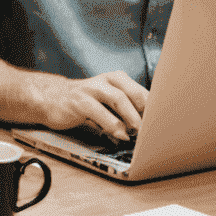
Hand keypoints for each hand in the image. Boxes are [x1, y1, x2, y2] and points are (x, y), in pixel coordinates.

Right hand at [30, 69, 147, 141]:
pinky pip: (98, 112)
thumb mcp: (108, 103)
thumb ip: (127, 111)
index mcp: (116, 79)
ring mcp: (90, 89)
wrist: (51, 99)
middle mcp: (105, 80)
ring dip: (131, 117)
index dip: (155, 107)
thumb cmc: (86, 103)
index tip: (165, 123)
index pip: (141, 91)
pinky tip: (119, 135)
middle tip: (154, 128)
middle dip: (146, 111)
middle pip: (132, 92)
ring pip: (117, 98)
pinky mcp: (78, 101)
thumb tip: (150, 128)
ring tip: (139, 133)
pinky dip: (112, 125)